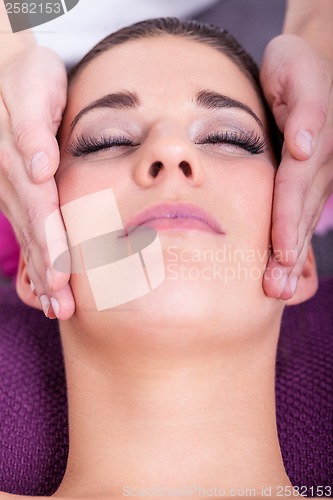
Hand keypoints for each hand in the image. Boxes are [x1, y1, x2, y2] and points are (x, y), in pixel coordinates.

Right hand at [0, 46, 73, 318]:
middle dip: (47, 273)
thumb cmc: (31, 79)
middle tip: (61, 309)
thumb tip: (41, 168)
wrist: (10, 73)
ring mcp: (13, 192)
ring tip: (54, 307)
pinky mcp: (18, 193)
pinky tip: (43, 283)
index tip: (60, 278)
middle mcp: (14, 184)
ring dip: (40, 274)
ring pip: (29, 238)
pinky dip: (36, 258)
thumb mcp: (33, 90)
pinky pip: (27, 230)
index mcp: (21, 164)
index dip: (50, 246)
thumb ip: (33, 129)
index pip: (40, 212)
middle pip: (34, 235)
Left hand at [260, 34, 332, 298]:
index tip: (280, 254)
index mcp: (311, 146)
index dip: (287, 222)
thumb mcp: (297, 73)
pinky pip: (301, 214)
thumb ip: (306, 111)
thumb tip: (303, 148)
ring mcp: (316, 175)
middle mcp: (316, 166)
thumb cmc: (295, 68)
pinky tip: (287, 266)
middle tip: (275, 290)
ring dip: (291, 256)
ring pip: (302, 220)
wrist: (309, 65)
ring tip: (279, 289)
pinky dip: (293, 240)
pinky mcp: (309, 179)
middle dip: (288, 254)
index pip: (294, 190)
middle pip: (299, 216)